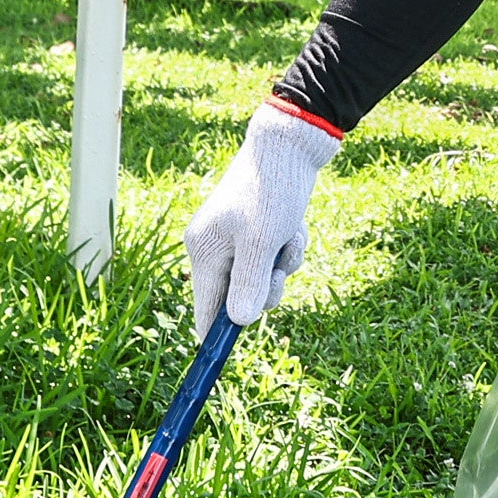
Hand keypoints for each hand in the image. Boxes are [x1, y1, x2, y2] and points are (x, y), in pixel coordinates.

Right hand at [183, 104, 343, 337]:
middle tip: (278, 265)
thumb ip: (248, 283)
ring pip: (263, 278)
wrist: (292, 143)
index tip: (229, 354)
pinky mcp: (258, 232)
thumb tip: (237, 322)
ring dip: (283, 263)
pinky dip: (288, 247)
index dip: (219, 334)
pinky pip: (274, 258)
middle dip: (267, 285)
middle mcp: (214, 247)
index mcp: (203, 250)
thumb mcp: (262, 242)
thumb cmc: (273, 189)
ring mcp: (236, 240)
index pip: (204, 310)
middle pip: (239, 298)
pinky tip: (293, 225)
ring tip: (288, 234)